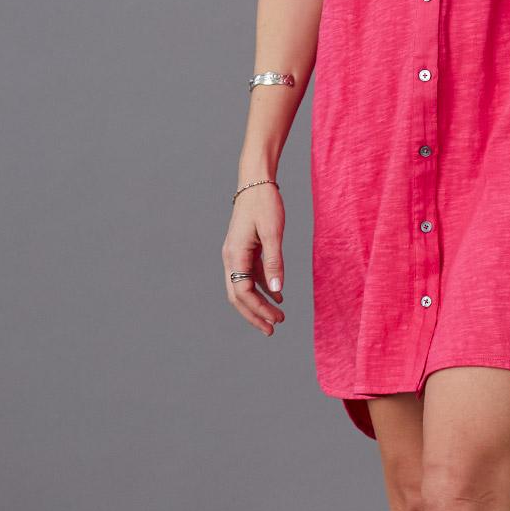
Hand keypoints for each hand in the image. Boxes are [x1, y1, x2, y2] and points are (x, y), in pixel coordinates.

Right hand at [224, 185, 286, 334]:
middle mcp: (231, 257)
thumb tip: (276, 289)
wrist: (256, 181)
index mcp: (234, 255)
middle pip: (238, 295)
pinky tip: (278, 294)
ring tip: (278, 317)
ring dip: (260, 303)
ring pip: (244, 287)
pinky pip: (251, 275)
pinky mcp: (245, 249)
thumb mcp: (273, 233)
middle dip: (254, 314)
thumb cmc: (265, 204)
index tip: (274, 321)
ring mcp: (236, 254)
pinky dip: (263, 287)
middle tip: (272, 330)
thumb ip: (274, 262)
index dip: (257, 310)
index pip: (242, 292)